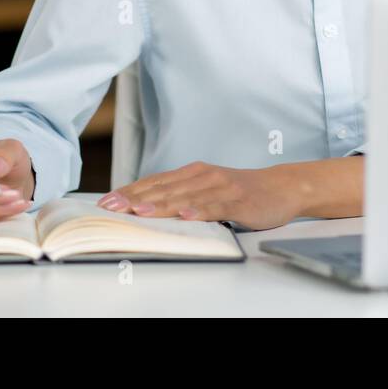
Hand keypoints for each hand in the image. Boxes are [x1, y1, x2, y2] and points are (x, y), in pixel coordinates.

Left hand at [95, 161, 298, 230]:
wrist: (281, 186)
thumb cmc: (240, 191)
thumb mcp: (208, 187)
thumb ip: (182, 193)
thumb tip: (146, 205)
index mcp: (194, 173)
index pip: (155, 182)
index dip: (130, 191)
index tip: (106, 201)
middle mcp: (204, 176)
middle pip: (165, 188)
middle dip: (136, 198)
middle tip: (112, 207)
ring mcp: (221, 188)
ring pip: (186, 197)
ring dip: (162, 204)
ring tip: (141, 211)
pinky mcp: (239, 201)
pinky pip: (217, 207)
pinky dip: (200, 210)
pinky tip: (186, 215)